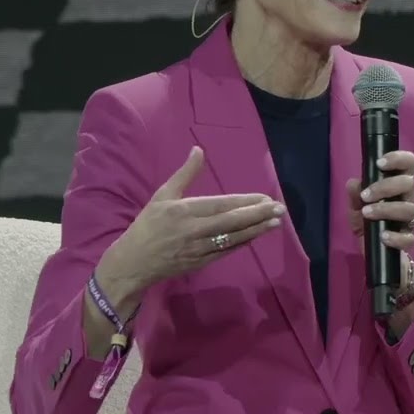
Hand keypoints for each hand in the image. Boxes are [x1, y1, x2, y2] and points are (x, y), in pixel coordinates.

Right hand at [97, 146, 284, 292]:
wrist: (133, 262)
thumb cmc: (148, 225)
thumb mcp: (162, 195)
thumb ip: (184, 173)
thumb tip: (198, 150)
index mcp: (185, 210)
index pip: (222, 205)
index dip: (245, 202)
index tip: (265, 197)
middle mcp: (195, 230)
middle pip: (232, 222)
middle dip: (258, 215)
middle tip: (279, 209)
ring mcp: (199, 249)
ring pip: (233, 239)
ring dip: (256, 230)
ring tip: (275, 222)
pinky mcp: (201, 263)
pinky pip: (226, 252)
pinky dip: (243, 243)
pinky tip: (256, 235)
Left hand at [346, 149, 413, 251]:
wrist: (373, 252)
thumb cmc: (368, 222)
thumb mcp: (355, 207)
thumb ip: (354, 194)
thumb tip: (354, 183)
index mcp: (398, 186)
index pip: (408, 164)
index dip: (398, 158)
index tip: (380, 164)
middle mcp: (408, 199)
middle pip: (408, 184)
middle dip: (385, 186)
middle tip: (365, 195)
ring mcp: (410, 221)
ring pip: (409, 209)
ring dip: (386, 209)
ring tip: (366, 213)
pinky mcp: (408, 241)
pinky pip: (408, 238)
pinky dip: (395, 237)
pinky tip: (382, 235)